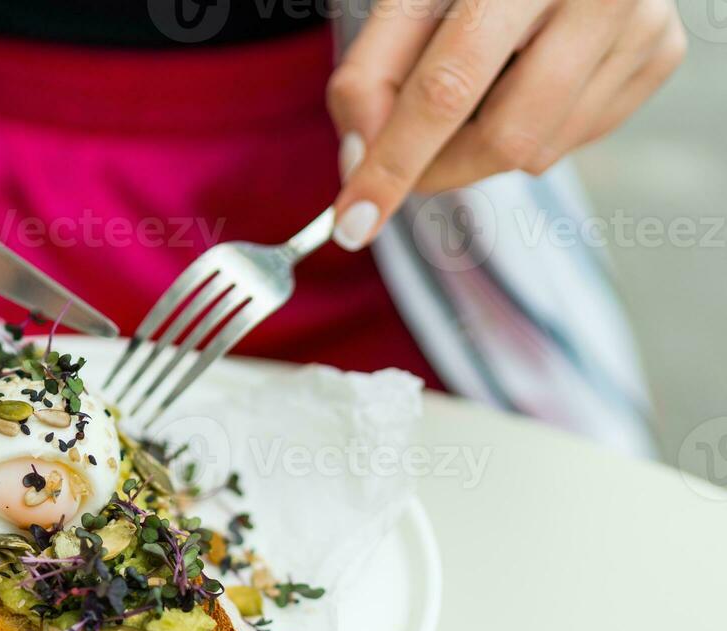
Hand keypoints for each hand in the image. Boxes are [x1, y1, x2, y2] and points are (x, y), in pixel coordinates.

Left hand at [326, 0, 686, 249]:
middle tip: (401, 162)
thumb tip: (359, 163)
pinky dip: (528, 131)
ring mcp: (642, 25)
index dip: (395, 162)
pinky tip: (525, 77)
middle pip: (503, 138)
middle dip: (436, 168)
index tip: (353, 222)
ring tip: (479, 81)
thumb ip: (369, 74)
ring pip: (536, 154)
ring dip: (479, 148)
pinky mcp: (661, 53)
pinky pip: (572, 141)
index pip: (448, 89)